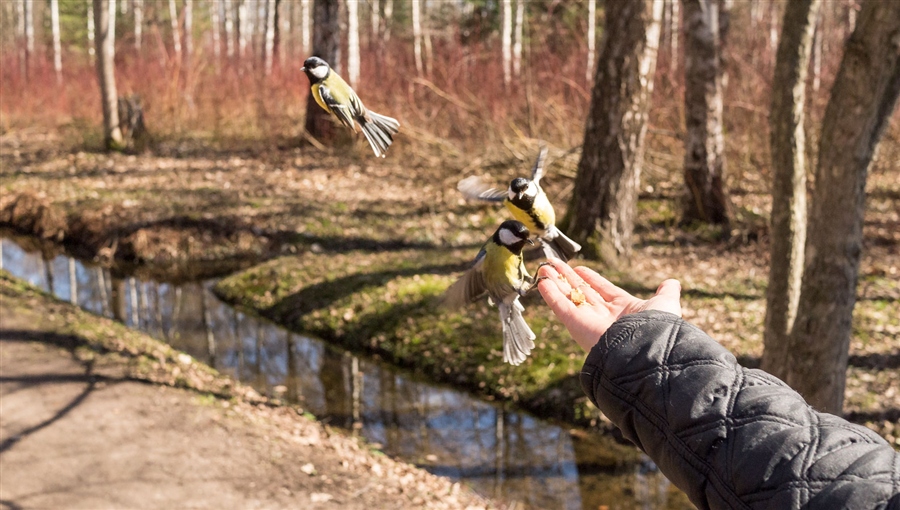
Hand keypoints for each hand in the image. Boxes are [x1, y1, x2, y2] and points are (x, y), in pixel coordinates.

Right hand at [537, 259, 681, 351]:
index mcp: (624, 310)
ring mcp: (589, 321)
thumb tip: (672, 282)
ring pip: (568, 298)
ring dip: (555, 282)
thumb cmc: (658, 329)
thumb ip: (666, 293)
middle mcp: (605, 316)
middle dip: (567, 278)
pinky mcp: (576, 325)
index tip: (579, 269)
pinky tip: (542, 281)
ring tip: (543, 267)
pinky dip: (550, 294)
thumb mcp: (666, 304)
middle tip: (552, 264)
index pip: (603, 290)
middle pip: (582, 292)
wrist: (646, 350)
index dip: (591, 279)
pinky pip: (561, 307)